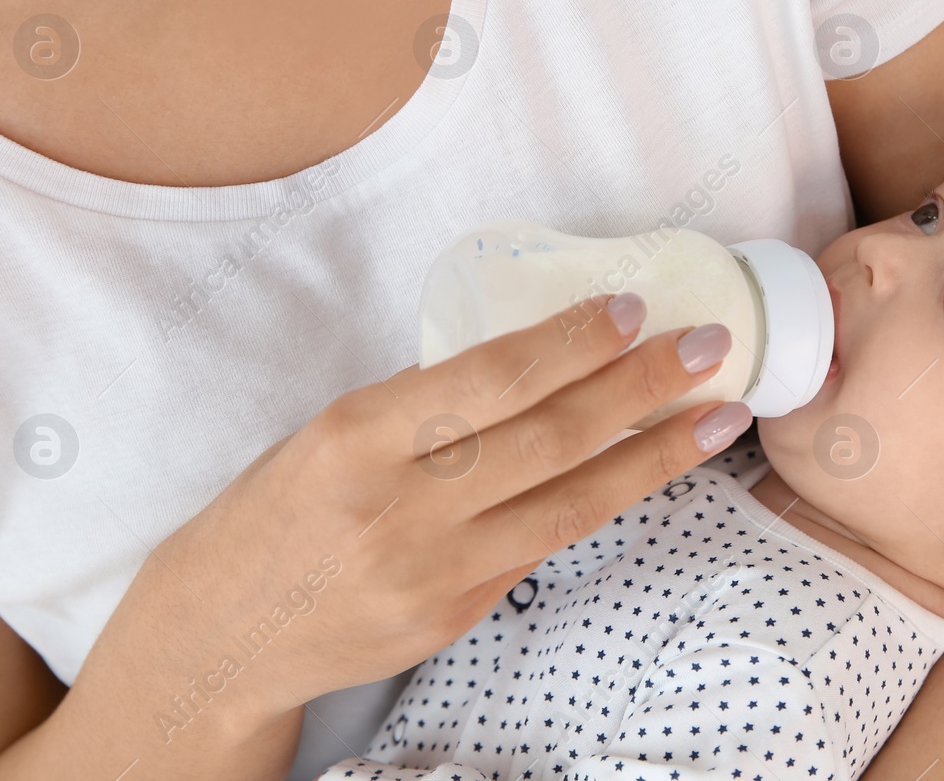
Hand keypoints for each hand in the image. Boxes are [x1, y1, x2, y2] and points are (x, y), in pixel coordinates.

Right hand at [71, 293, 749, 731]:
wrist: (223, 634)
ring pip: (570, 503)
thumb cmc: (273, 512)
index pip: (489, 380)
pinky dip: (600, 502)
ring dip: (657, 456)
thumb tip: (536, 355)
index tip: (633, 309)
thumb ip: (425, 403)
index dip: (572, 344)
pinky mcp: (453, 618)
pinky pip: (540, 548)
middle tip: (711, 347)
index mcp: (356, 437)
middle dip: (642, 388)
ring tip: (720, 415)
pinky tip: (648, 469)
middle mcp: (398, 507)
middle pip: (548, 438)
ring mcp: (432, 573)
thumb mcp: (329, 433)